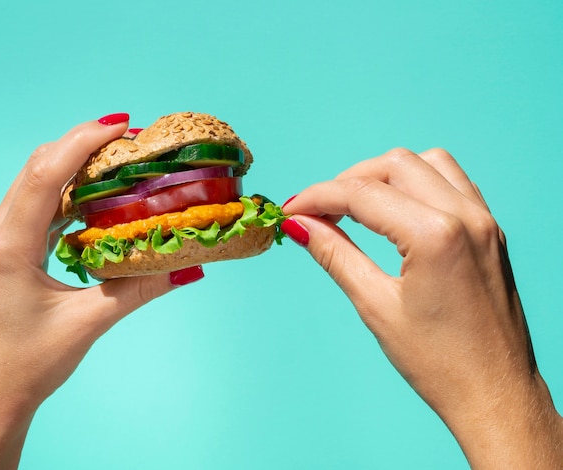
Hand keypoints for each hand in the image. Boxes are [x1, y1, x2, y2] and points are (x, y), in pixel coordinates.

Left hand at [0, 115, 202, 468]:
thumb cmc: (27, 363)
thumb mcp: (87, 323)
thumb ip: (138, 289)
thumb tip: (186, 266)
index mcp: (10, 246)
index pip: (46, 174)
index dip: (83, 142)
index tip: (122, 125)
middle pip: (39, 166)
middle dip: (84, 144)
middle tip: (130, 139)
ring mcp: (1, 239)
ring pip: (38, 181)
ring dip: (77, 164)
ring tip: (120, 159)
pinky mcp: (10, 248)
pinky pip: (40, 204)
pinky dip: (71, 190)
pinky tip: (100, 194)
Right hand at [281, 148, 562, 468]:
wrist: (495, 394)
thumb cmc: (439, 363)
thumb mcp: (376, 306)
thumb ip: (336, 255)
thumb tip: (300, 226)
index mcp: (436, 236)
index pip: (362, 194)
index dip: (318, 197)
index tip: (291, 210)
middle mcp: (466, 216)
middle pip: (394, 165)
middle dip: (349, 181)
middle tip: (319, 212)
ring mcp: (484, 220)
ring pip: (427, 163)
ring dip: (385, 175)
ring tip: (356, 207)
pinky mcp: (491, 230)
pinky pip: (453, 181)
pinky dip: (418, 183)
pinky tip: (398, 209)